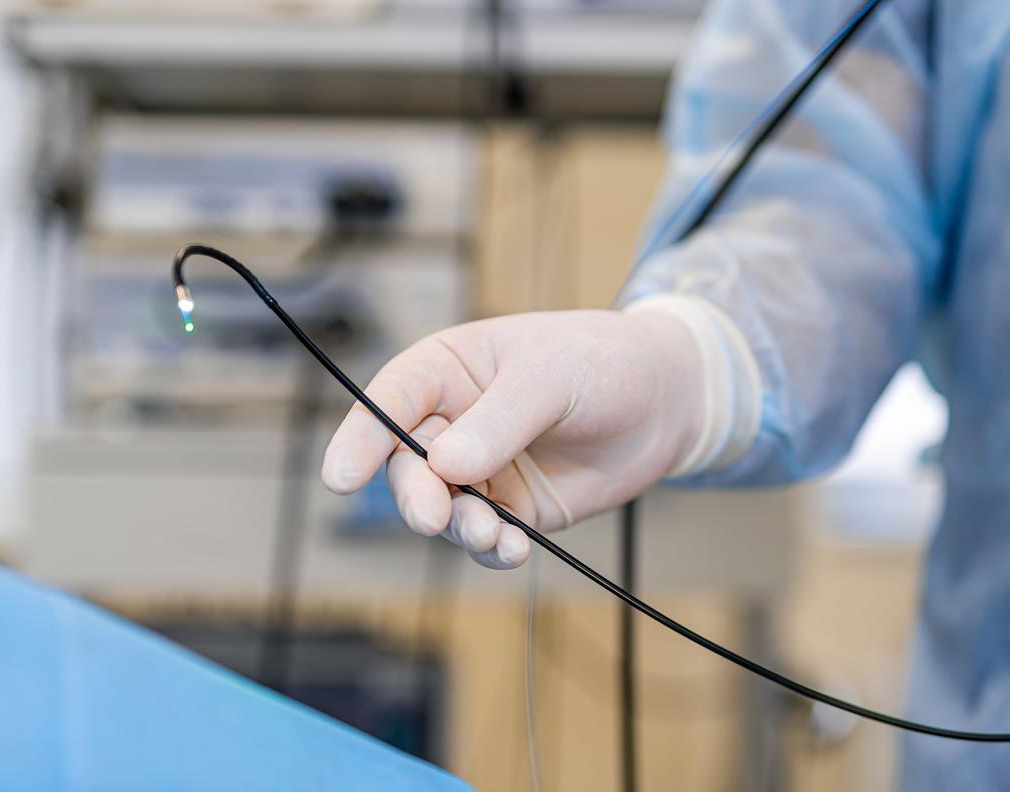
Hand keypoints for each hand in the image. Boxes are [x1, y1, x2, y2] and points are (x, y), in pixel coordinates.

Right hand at [321, 309, 703, 568]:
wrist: (668, 400)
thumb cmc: (602, 362)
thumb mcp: (550, 377)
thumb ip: (499, 422)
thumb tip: (446, 466)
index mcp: (447, 369)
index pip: (389, 402)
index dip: (360, 438)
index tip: (341, 477)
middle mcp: (452, 421)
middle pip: (406, 466)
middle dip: (415, 495)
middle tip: (434, 517)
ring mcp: (480, 468)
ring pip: (442, 508)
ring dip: (457, 527)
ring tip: (493, 533)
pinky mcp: (512, 507)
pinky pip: (485, 536)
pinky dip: (492, 548)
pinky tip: (514, 548)